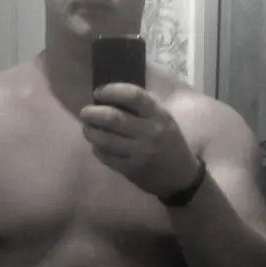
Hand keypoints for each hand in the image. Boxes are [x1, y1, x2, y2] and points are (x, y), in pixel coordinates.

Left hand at [80, 83, 198, 197]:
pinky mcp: (131, 170)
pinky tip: (97, 144)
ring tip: (87, 127)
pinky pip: (106, 156)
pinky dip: (97, 148)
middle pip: (113, 118)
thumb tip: (109, 94)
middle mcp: (150, 133)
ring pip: (105, 139)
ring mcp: (139, 153)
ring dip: (90, 131)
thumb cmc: (168, 140)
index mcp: (159, 115)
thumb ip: (142, 106)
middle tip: (85, 112)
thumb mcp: (163, 118)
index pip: (133, 96)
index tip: (98, 92)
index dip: (112, 91)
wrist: (180, 176)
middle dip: (93, 113)